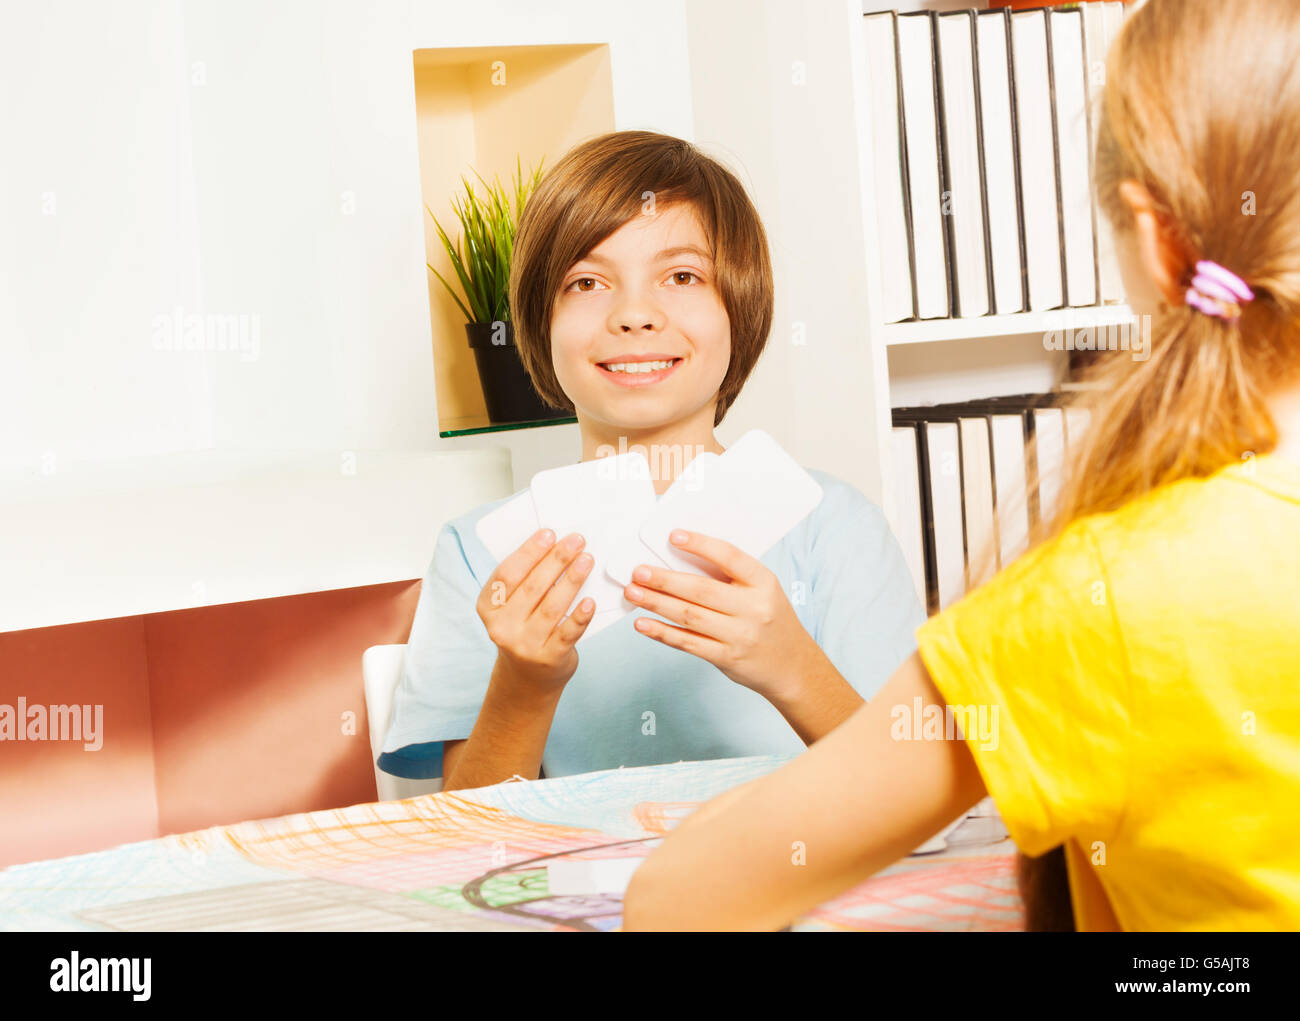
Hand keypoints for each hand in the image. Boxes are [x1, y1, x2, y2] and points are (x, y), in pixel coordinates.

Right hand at [475, 528, 595, 692]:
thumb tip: (555, 546)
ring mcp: (525, 645)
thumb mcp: (512, 607)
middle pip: (532, 587)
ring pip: (551, 607)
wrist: (528, 677)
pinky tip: (590, 601)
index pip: (507, 574)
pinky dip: (579, 616)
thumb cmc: (524, 628)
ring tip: (587, 560)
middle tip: (576, 541)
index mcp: (488, 607)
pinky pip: (567, 633)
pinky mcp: (549, 658)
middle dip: (556, 560)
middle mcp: (502, 628)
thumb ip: (525, 581)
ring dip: (572, 580)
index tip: (549, 533)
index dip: (528, 552)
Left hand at [623, 529, 818, 700]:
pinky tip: (643, 624)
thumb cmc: (771, 621)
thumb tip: (680, 561)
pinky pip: (688, 642)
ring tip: (633, 593)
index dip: (700, 545)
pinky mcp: (727, 658)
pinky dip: (662, 632)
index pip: (729, 557)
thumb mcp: (763, 591)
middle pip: (701, 589)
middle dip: (664, 579)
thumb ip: (731, 577)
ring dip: (656, 603)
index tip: (673, 536)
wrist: (793, 666)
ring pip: (689, 615)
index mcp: (764, 583)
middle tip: (638, 572)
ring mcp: (740, 636)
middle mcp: (753, 608)